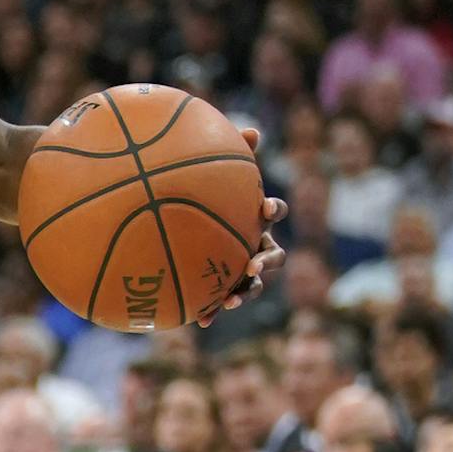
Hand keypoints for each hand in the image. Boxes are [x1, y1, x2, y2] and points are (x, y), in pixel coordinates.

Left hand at [198, 126, 285, 327]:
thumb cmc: (201, 196)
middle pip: (272, 254)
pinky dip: (214, 310)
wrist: (179, 227)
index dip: (272, 210)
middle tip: (253, 265)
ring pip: (253, 284)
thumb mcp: (212, 175)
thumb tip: (252, 131)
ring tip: (233, 301)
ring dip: (246, 292)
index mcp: (254, 217)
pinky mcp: (222, 287)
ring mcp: (240, 267)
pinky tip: (201, 320)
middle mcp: (254, 243)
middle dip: (266, 261)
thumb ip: (229, 155)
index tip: (263, 208)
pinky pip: (220, 300)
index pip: (273, 211)